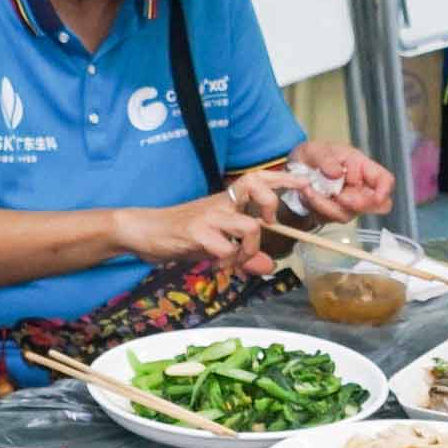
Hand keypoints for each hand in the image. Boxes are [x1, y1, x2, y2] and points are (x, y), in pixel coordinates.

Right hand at [115, 194, 275, 276]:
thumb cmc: (179, 234)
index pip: (258, 179)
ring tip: (235, 260)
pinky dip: (228, 263)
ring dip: (249, 250)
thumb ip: (242, 254)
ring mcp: (209, 217)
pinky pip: (226, 249)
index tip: (303, 183)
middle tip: (267, 223)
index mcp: (226, 201)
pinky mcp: (196, 233)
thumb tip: (268, 267)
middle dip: (271, 205)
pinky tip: (216, 266)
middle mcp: (220, 204)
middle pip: (256, 188)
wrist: (143, 230)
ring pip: (249, 227)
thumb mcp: (214, 244)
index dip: (282, 180)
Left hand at [287, 141, 395, 220]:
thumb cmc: (313, 156)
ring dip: (326, 205)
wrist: (294, 170)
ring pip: (347, 214)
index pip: (385, 181)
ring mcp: (348, 203)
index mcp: (362, 167)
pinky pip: (329, 218)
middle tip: (338, 196)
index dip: (384, 191)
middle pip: (376, 206)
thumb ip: (326, 159)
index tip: (376, 197)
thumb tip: (337, 173)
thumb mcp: (316, 150)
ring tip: (308, 189)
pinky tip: (307, 195)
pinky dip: (316, 208)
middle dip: (356, 204)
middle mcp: (359, 187)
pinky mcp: (334, 213)